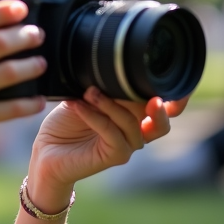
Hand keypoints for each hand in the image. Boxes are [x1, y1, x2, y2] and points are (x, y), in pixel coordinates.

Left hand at [27, 86, 178, 207]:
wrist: (46, 151)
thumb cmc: (65, 124)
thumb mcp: (84, 98)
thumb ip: (103, 88)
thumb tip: (110, 67)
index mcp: (134, 115)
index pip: (164, 107)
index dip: (176, 98)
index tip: (172, 80)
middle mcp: (136, 131)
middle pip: (160, 120)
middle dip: (155, 104)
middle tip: (139, 86)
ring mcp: (128, 145)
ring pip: (131, 122)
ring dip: (109, 104)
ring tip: (89, 92)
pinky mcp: (116, 156)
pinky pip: (112, 133)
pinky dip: (95, 116)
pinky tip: (78, 105)